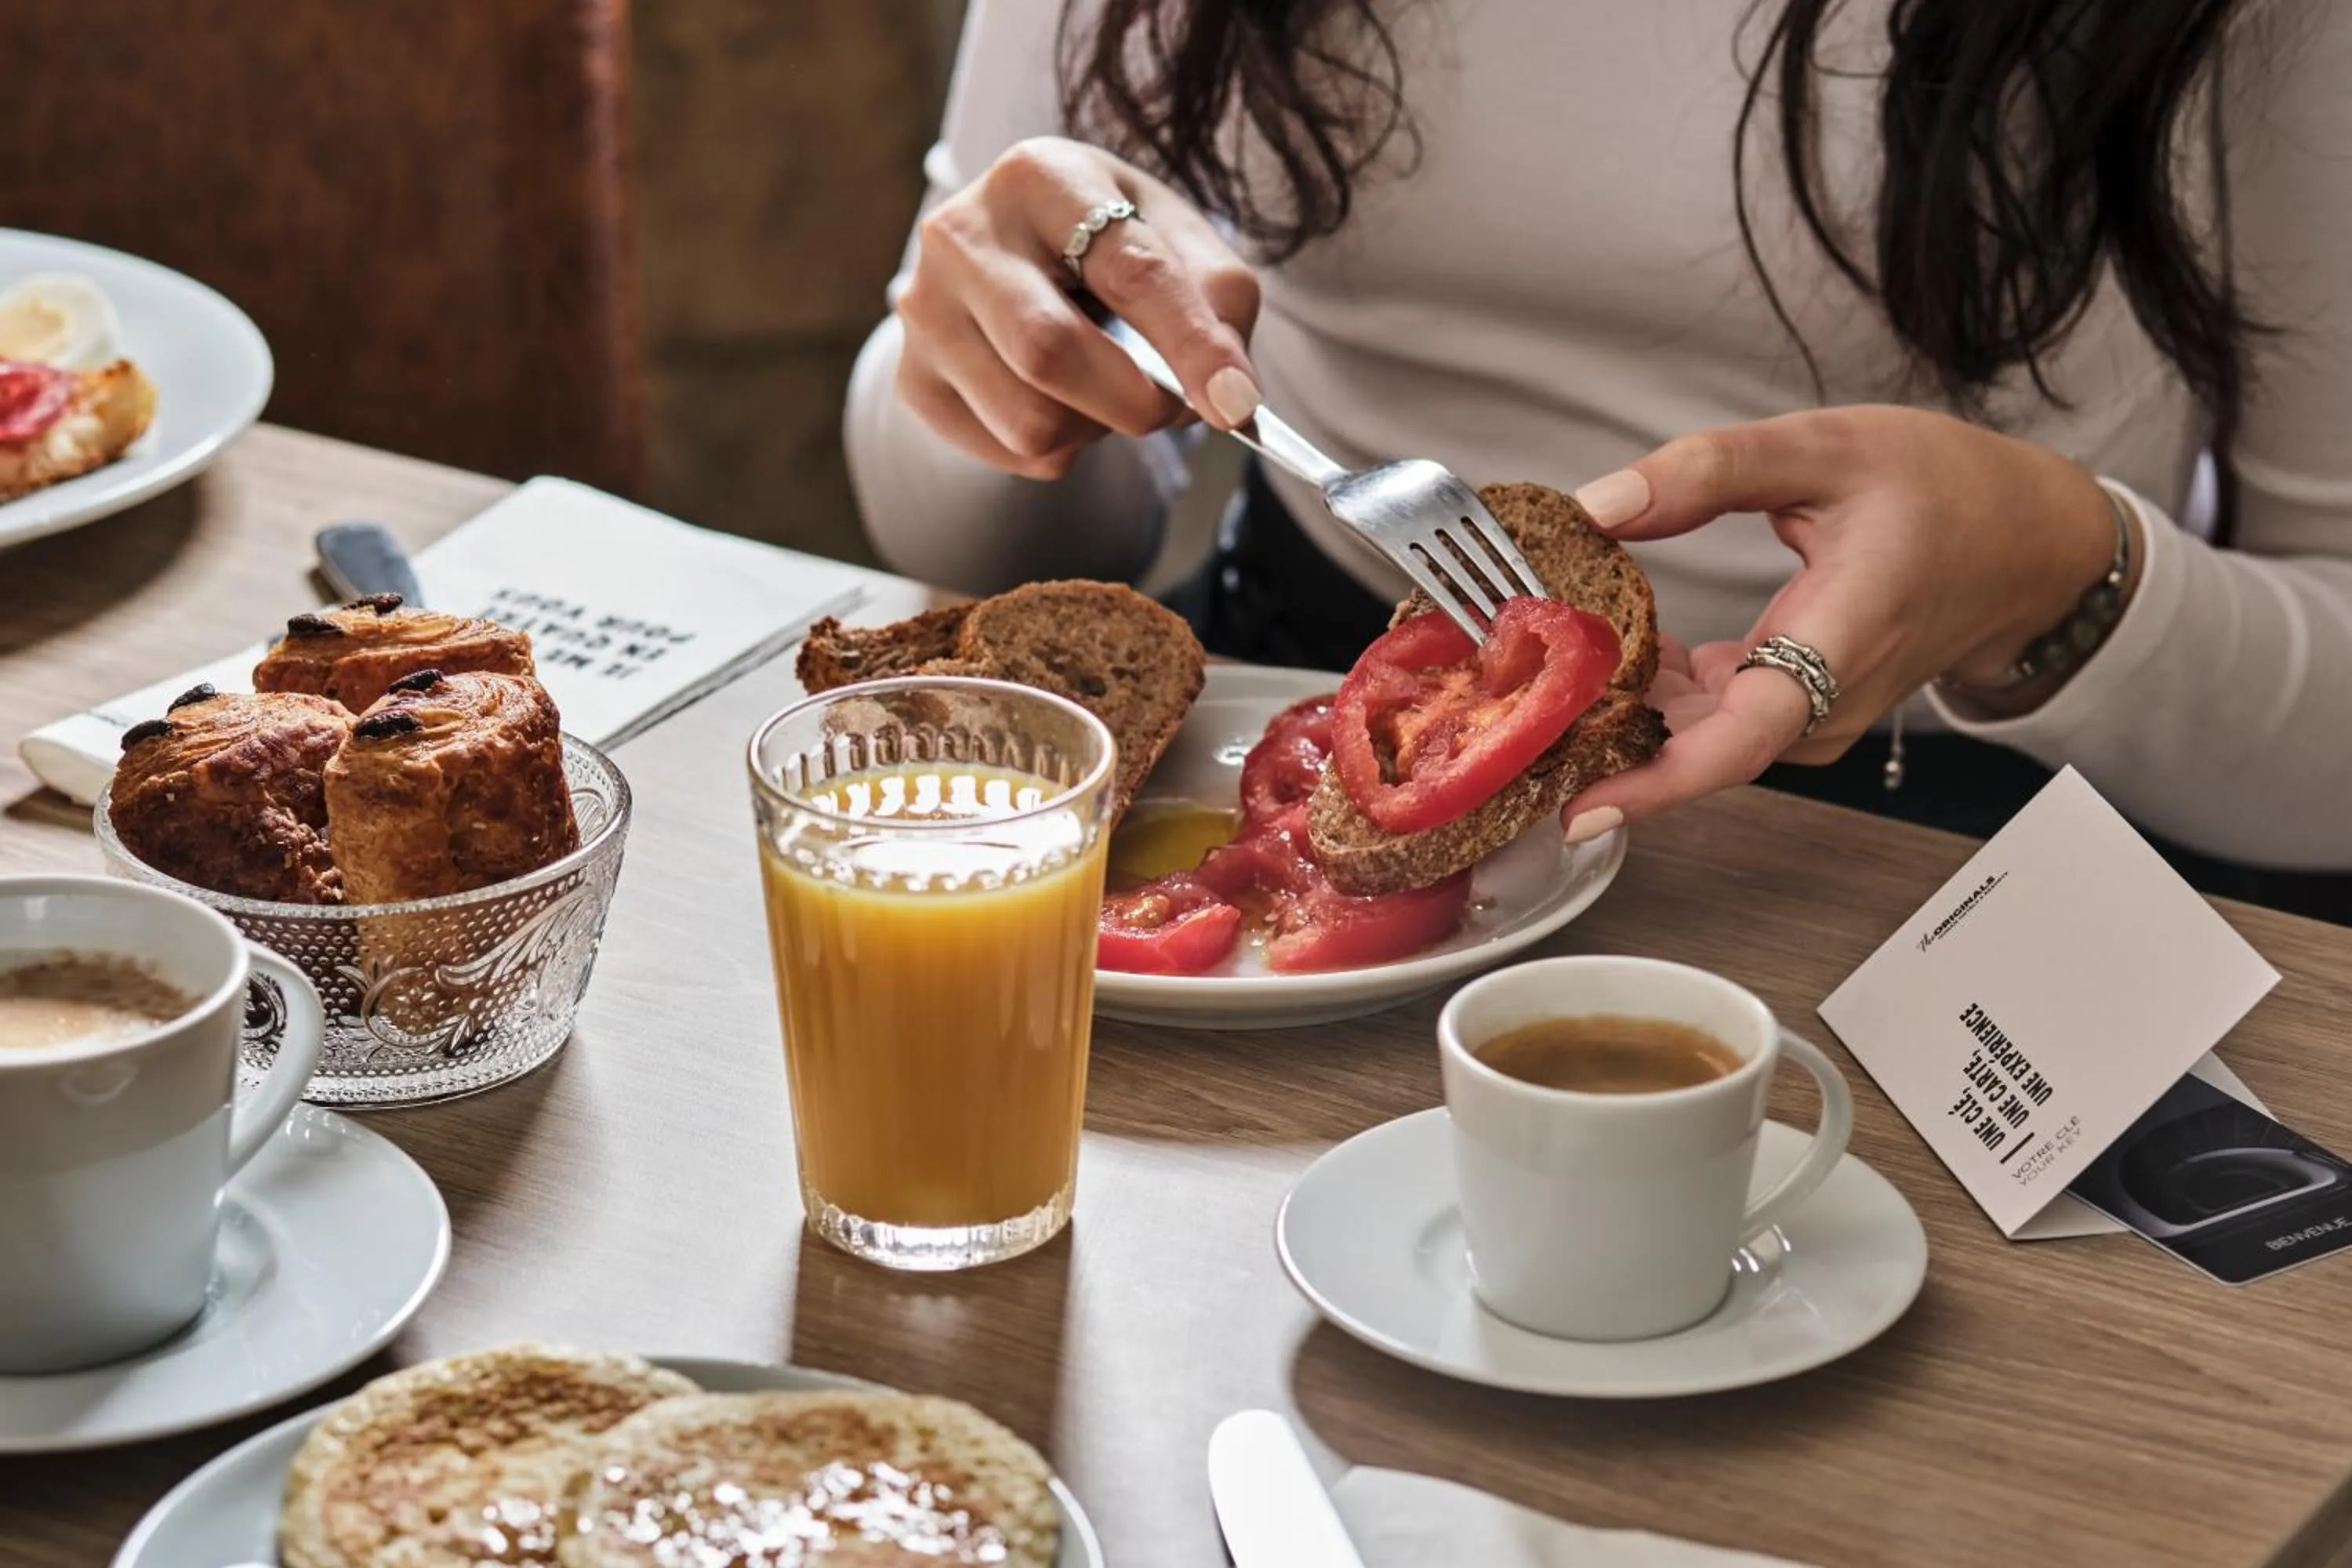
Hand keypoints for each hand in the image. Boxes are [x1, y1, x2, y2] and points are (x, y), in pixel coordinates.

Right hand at [895, 136, 1262, 479]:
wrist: (1015, 253)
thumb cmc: (1107, 241)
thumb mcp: (1175, 236)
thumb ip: (1220, 298)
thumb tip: (1230, 395)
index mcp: (1039, 176)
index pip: (1128, 269)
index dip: (1191, 344)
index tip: (1238, 405)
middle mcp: (962, 233)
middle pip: (1051, 353)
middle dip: (1137, 402)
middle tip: (1173, 404)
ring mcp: (925, 309)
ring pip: (1029, 422)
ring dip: (1096, 429)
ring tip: (1105, 387)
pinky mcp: (912, 377)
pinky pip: (1007, 452)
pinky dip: (1059, 448)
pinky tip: (1060, 400)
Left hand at [1558, 405, 2128, 837]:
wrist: (2026, 541)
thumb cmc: (1945, 490)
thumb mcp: (1823, 450)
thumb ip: (1707, 471)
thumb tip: (1598, 505)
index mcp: (1839, 641)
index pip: (1741, 740)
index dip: (1658, 783)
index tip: (1581, 809)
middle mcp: (1821, 702)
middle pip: (1696, 748)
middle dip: (1600, 740)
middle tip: (1508, 713)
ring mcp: (1809, 714)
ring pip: (1697, 734)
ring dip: (1618, 712)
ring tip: (1533, 675)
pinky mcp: (1795, 706)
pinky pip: (1711, 715)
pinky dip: (1652, 693)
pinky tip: (1598, 651)